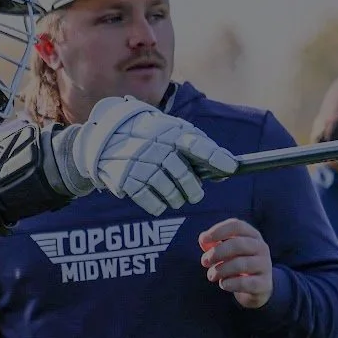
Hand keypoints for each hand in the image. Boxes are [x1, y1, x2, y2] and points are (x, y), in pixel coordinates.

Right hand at [52, 96, 238, 215]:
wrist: (105, 138)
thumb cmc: (149, 136)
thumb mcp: (172, 132)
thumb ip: (199, 148)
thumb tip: (229, 169)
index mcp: (171, 133)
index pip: (198, 146)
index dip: (216, 158)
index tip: (231, 169)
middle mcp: (157, 148)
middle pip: (186, 178)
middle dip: (194, 190)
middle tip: (194, 193)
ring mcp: (142, 166)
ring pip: (172, 195)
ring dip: (176, 199)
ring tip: (173, 195)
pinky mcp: (128, 181)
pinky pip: (154, 204)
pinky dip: (159, 205)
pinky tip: (157, 199)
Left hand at [200, 219, 273, 308]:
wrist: (258, 288)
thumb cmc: (237, 265)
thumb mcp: (226, 252)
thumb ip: (213, 244)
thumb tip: (203, 239)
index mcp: (252, 235)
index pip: (237, 226)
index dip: (218, 231)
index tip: (204, 239)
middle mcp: (261, 247)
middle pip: (237, 244)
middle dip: (217, 252)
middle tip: (204, 261)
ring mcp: (265, 265)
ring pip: (240, 264)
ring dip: (220, 270)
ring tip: (211, 275)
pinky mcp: (264, 284)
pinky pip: (244, 283)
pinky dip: (229, 283)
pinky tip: (223, 284)